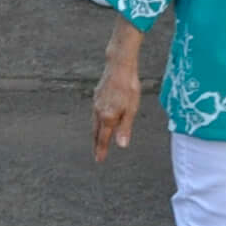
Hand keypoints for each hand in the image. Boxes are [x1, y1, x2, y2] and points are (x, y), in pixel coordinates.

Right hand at [91, 36, 141, 160]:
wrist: (119, 66)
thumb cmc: (129, 87)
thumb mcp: (131, 109)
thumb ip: (125, 128)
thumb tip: (121, 146)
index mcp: (107, 117)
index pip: (103, 138)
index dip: (101, 150)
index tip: (99, 160)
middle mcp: (98, 112)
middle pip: (96, 132)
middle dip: (96, 144)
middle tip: (96, 155)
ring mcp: (96, 103)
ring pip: (94, 123)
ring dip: (95, 133)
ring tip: (96, 141)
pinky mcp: (96, 96)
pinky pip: (95, 113)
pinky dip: (96, 121)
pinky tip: (99, 120)